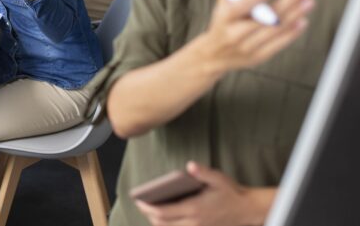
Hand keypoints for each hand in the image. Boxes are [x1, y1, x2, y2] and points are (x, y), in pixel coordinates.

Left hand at [134, 162, 273, 225]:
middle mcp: (194, 222)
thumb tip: (190, 165)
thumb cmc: (231, 192)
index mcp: (194, 208)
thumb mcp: (218, 179)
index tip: (138, 201)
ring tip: (151, 211)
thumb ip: (203, 173)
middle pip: (162, 224)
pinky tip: (166, 218)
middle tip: (142, 204)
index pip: (163, 212)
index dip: (147, 208)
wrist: (248, 210)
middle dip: (149, 215)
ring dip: (158, 222)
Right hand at [197, 0, 313, 77]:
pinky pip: (278, 44)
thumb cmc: (223, 22)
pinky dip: (292, 33)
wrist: (214, 55)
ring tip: (309, 2)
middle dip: (288, 2)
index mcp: (225, 17)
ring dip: (295, 15)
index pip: (242, 6)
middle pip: (264, 18)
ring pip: (274, 30)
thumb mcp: (225, 2)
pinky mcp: (258, 57)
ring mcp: (247, 47)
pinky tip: (302, 21)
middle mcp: (235, 34)